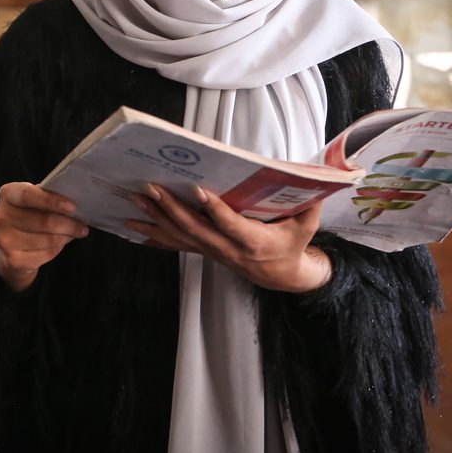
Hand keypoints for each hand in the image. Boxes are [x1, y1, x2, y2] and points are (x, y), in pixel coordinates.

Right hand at [0, 182, 88, 292]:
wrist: (10, 242)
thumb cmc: (29, 213)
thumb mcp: (35, 199)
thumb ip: (49, 197)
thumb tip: (75, 208)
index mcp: (7, 194)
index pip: (28, 195)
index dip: (51, 201)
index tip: (72, 207)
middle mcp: (0, 217)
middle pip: (44, 221)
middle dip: (69, 224)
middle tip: (83, 226)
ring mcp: (4, 240)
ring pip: (49, 239)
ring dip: (66, 236)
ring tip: (73, 233)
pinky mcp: (12, 260)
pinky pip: (47, 254)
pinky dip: (58, 248)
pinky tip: (59, 243)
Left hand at [126, 184, 331, 293]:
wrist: (282, 276)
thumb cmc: (292, 245)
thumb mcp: (307, 226)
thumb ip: (310, 203)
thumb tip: (318, 176)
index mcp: (254, 242)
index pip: (230, 225)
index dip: (214, 209)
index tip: (197, 190)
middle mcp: (228, 249)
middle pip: (195, 230)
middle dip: (171, 209)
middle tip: (151, 188)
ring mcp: (214, 252)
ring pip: (180, 237)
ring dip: (156, 219)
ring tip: (136, 201)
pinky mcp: (205, 252)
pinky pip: (177, 244)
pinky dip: (155, 235)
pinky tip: (134, 226)